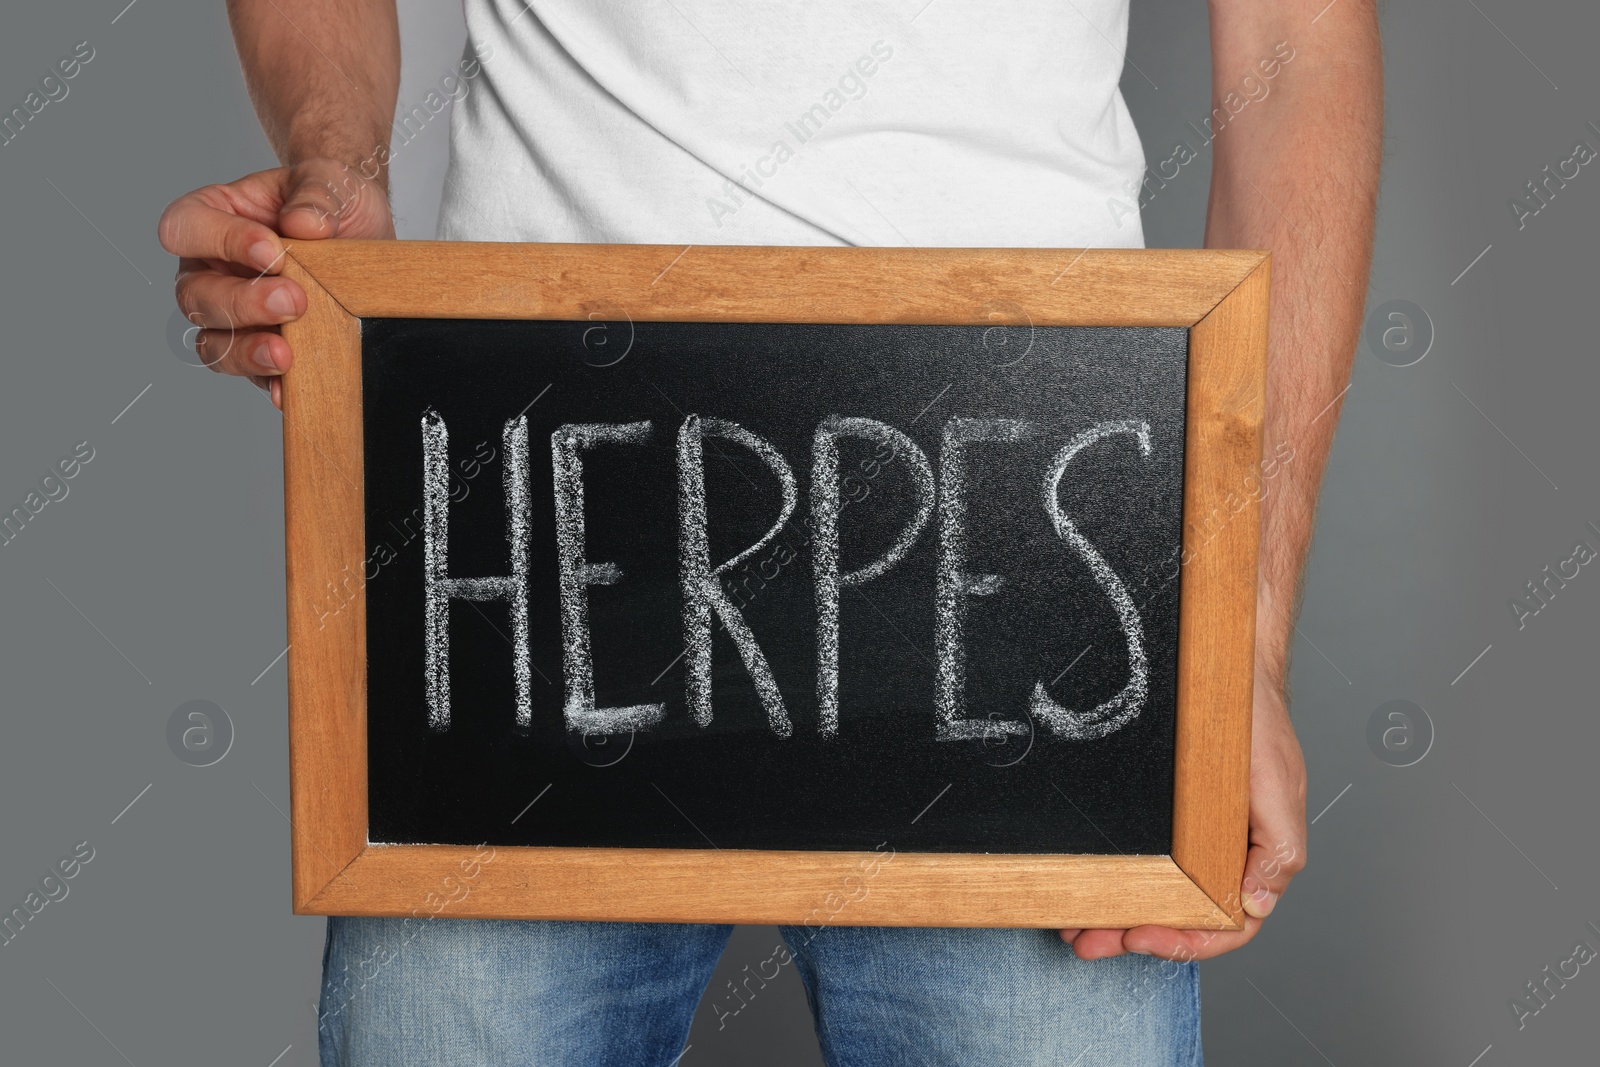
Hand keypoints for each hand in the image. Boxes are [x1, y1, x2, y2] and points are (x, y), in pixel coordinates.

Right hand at [157, 158, 394, 408]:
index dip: (219, 240)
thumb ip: (316, 195)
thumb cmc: (331, 202)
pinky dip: (268, 383)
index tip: (271, 250)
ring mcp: (233, 316)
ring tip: (284, 355)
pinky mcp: (263, 349)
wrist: (365, 235)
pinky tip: (287, 389)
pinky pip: (252, 374)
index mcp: (211, 219)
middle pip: (196, 297)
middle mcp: (210, 271)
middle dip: (242, 303)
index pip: (184, 229)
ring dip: (246, 352)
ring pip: (214, 343)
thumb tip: (305, 225)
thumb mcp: (330, 182)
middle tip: (293, 302)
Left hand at [1061, 664, 1306, 960]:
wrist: (1223, 665)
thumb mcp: (1277, 785)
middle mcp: (1220, 852)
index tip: (1141, 937)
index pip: (1226, 923)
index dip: (1186, 941)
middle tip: (1088, 941)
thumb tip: (1257, 902)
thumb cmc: (1257, 723)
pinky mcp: (1162, 817)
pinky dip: (1113, 878)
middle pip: (1180, 916)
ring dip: (1116, 915)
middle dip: (1133, 936)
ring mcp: (1188, 836)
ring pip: (1154, 893)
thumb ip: (1277, 849)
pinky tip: (1082, 884)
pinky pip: (1137, 857)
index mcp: (1254, 856)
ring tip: (1075, 927)